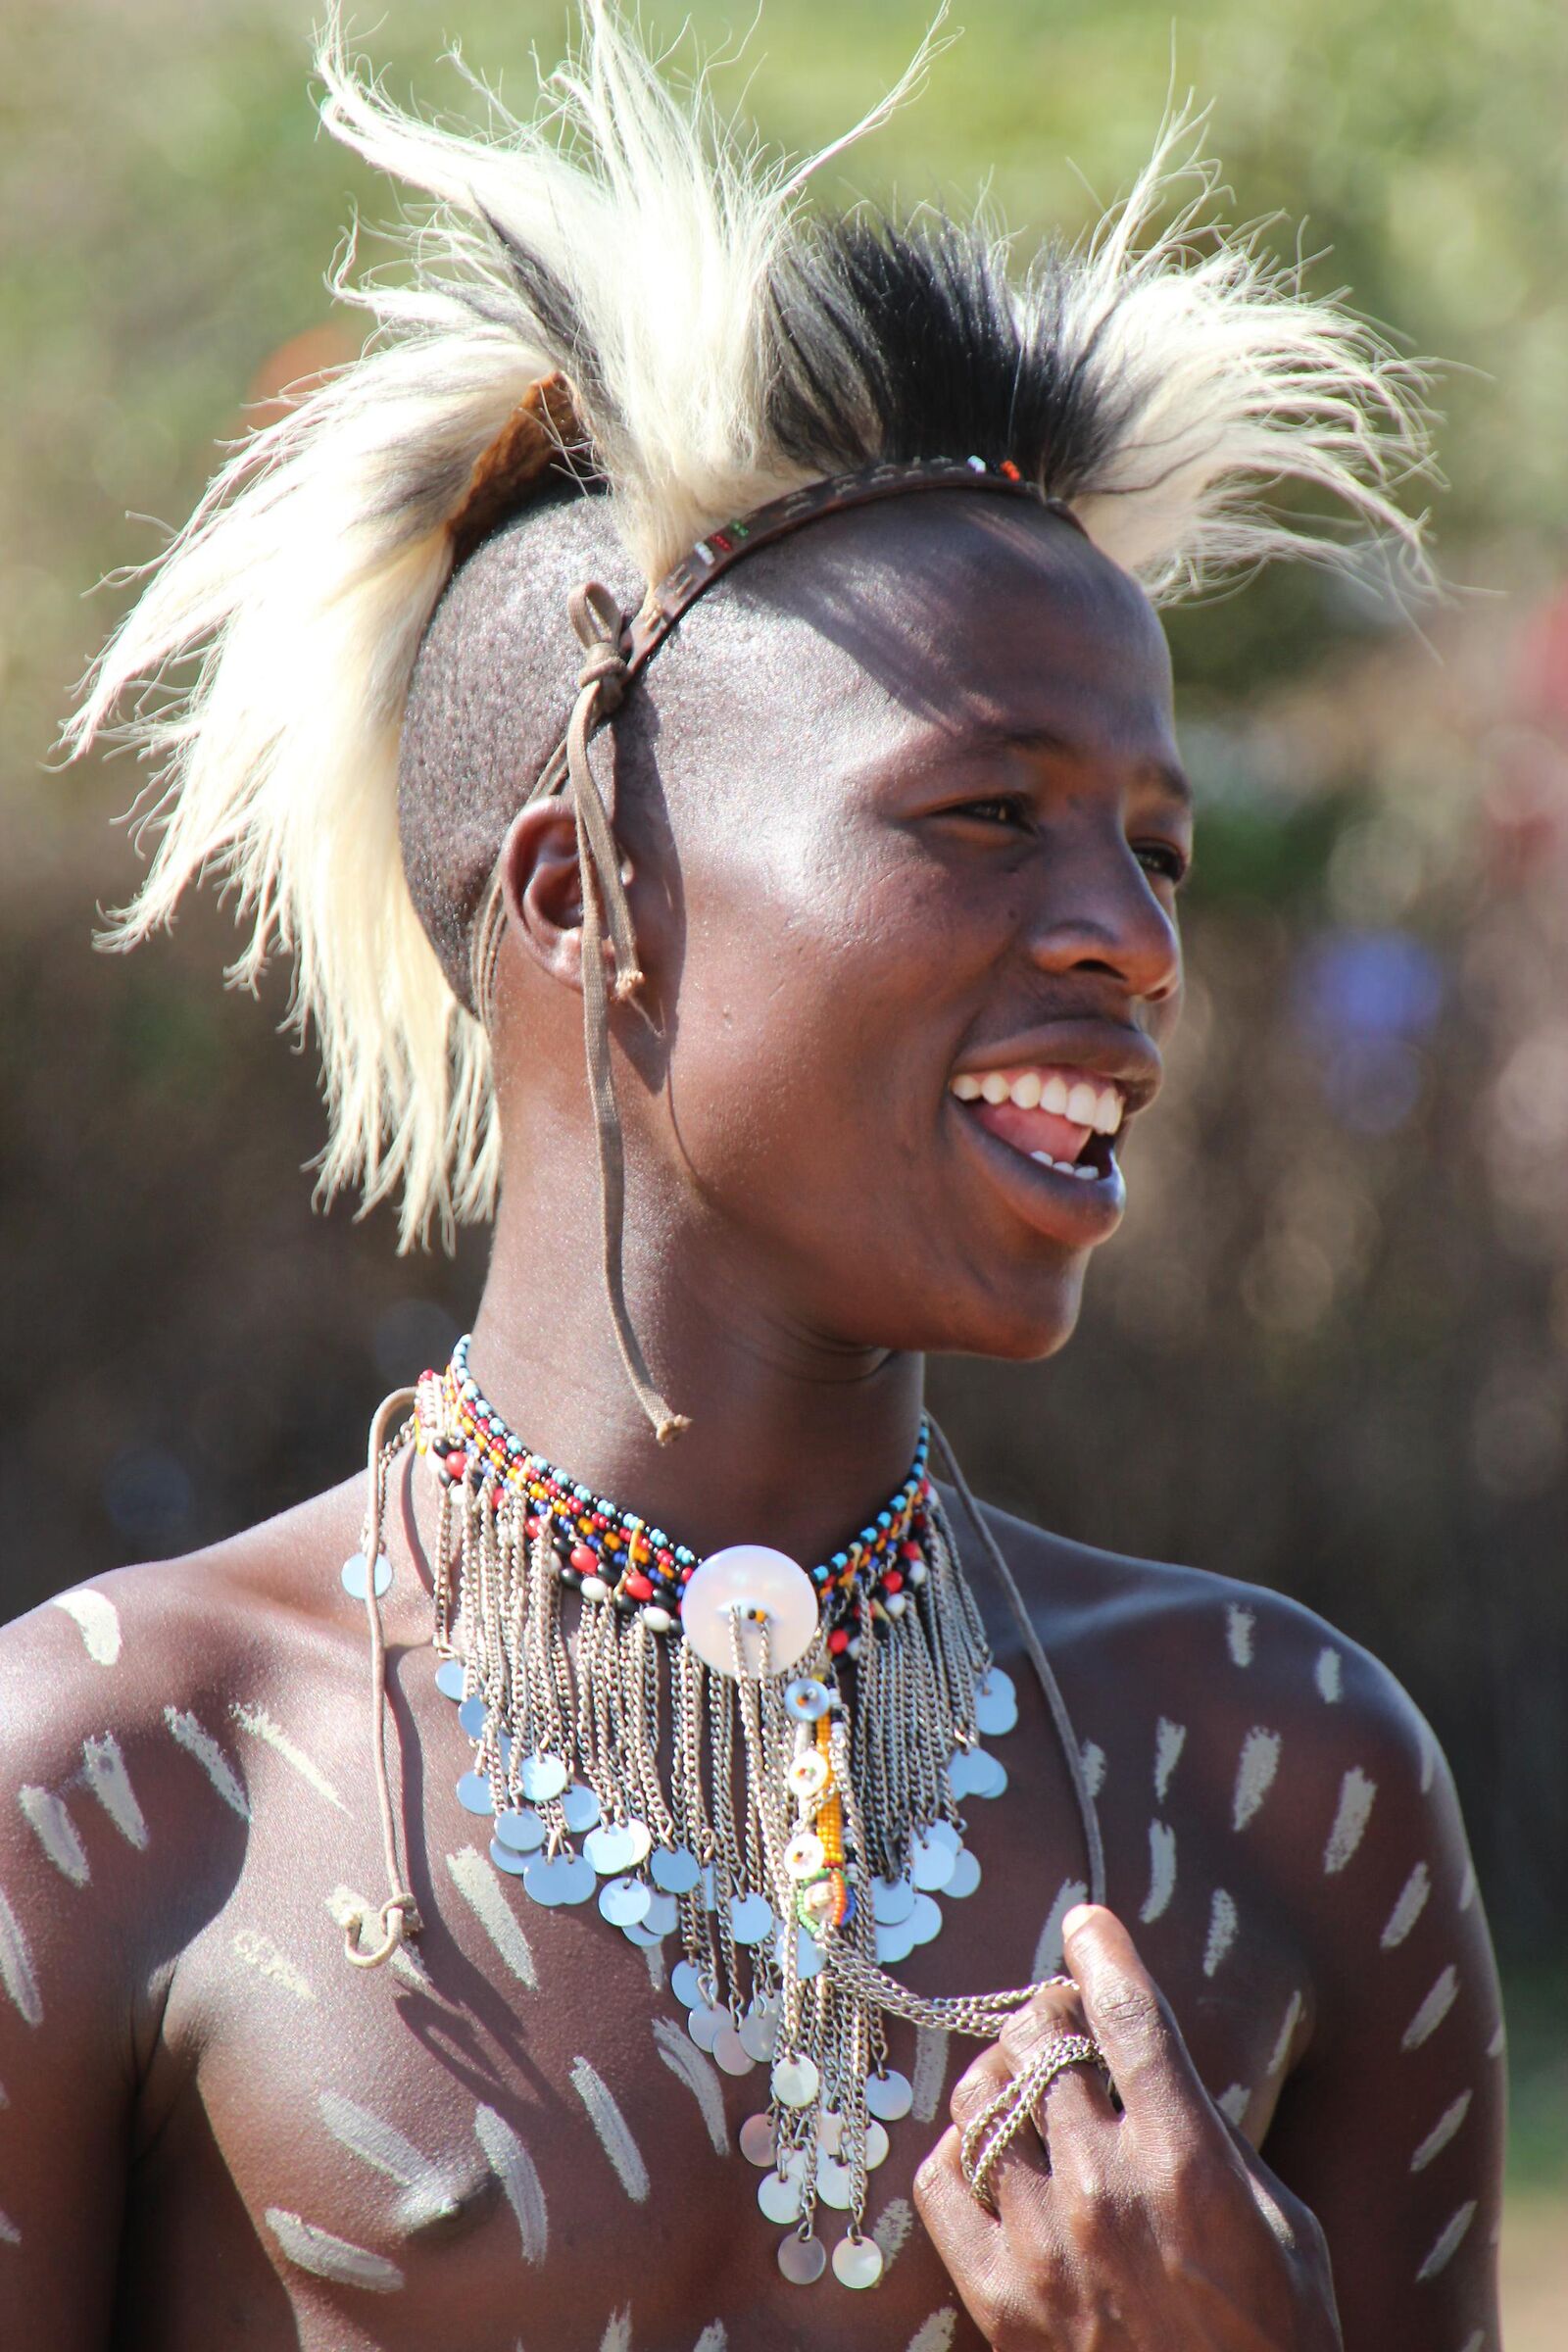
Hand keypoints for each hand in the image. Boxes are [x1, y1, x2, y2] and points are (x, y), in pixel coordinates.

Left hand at [914, 1905, 1341, 2350]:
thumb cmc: (1276, 2338)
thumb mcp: (1281, 2223)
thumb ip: (1212, 2130)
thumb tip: (1149, 2056)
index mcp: (1187, 2160)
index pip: (1126, 2012)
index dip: (1099, 1950)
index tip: (1086, 1924)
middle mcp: (1105, 2188)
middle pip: (1041, 2039)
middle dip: (1052, 2013)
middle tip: (1066, 2024)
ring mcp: (1043, 2243)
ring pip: (983, 2097)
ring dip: (1005, 2075)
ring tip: (1031, 2089)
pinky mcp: (998, 2297)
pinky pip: (941, 2179)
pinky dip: (961, 2150)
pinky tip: (993, 2155)